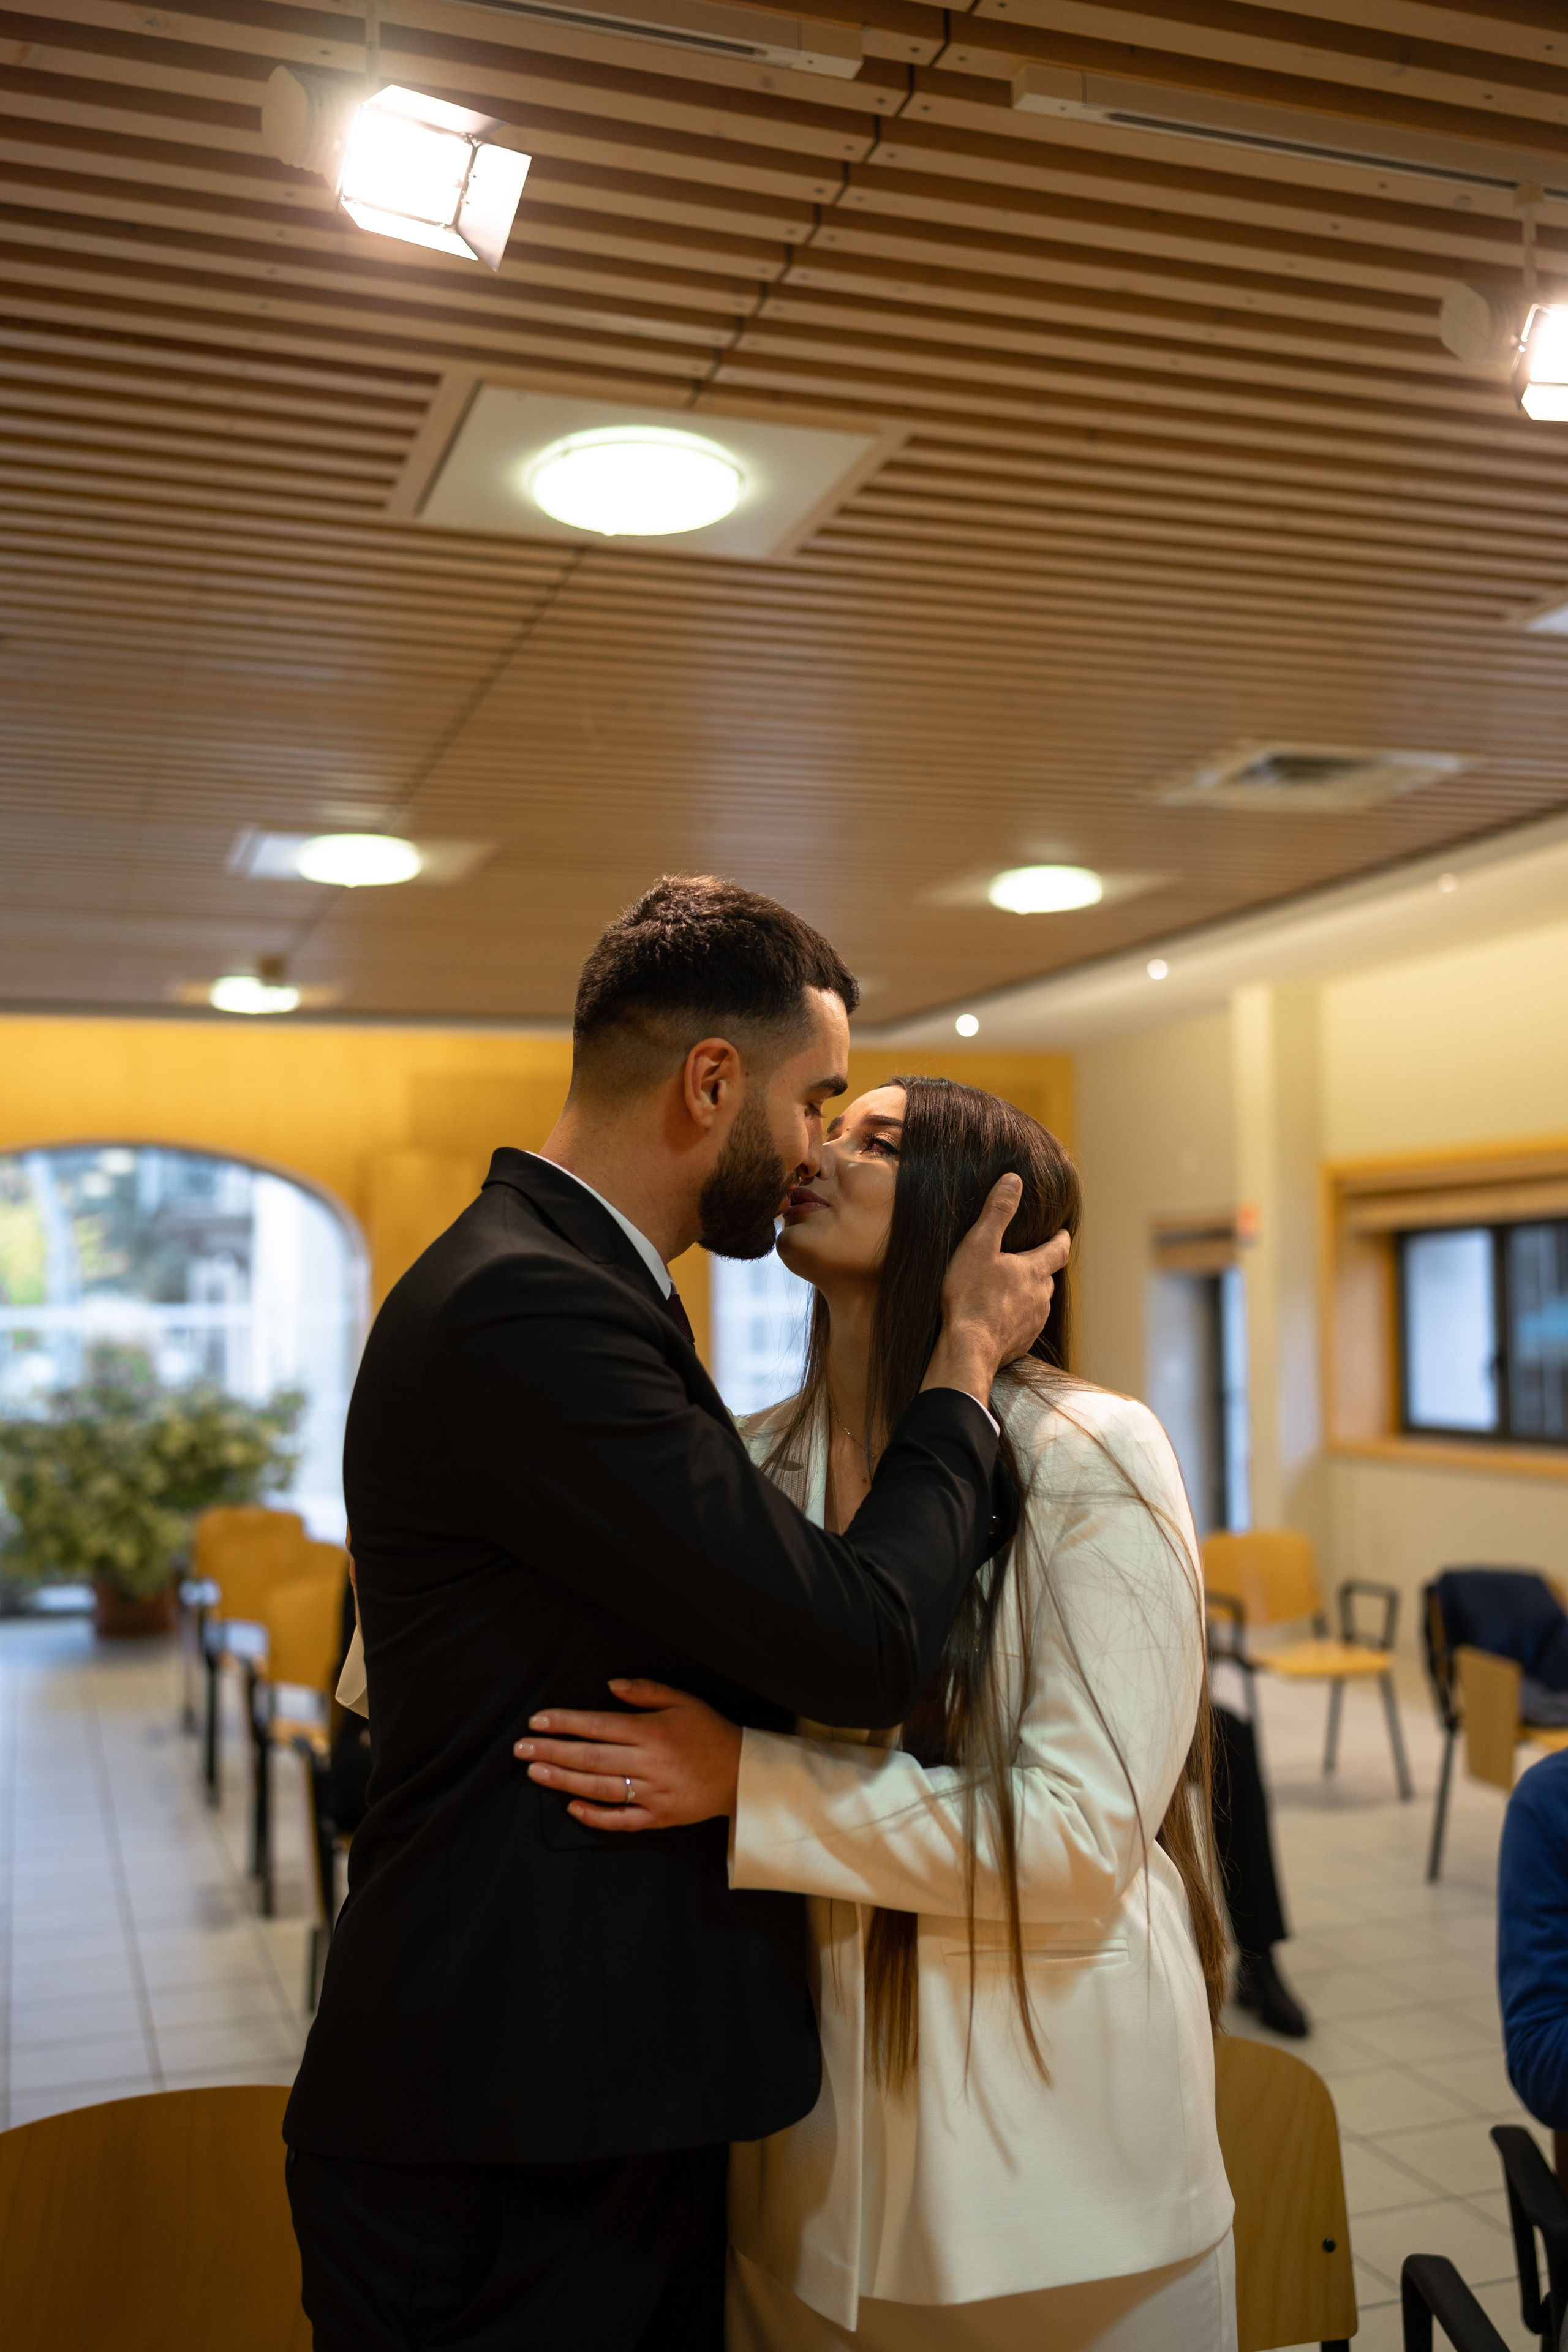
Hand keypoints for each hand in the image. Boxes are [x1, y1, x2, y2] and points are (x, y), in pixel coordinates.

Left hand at [515, 1679, 742, 1832]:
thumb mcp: (683, 1700)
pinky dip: (595, 1816)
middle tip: (520, 1749)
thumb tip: (609, 1685)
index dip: (564, 1723)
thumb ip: (645, 1691)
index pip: (598, 1725)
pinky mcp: (658, 1818)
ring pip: (599, 1788)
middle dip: (552, 1752)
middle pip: (590, 1757)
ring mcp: (652, 1793)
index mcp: (652, 1732)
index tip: (537, 1721)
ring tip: (535, 1773)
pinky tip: (571, 1807)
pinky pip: (620, 1820)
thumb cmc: (709, 1732)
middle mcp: (649, 1763)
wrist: (743, 1774)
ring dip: (563, 1781)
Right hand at [921, 1174, 1071, 1402]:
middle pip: (1048, 1277)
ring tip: (1010, 1290)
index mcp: (1034, 1270)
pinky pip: (1024, 1325)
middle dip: (1041, 1267)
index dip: (1060, 1239)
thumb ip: (997, 1212)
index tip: (1061, 1232)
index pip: (1058, 1250)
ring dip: (1028, 1294)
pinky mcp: (1021, 1343)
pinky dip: (1016, 1318)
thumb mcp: (979, 1246)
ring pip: (1037, 1302)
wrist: (967, 1349)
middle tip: (1029, 1259)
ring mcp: (1033, 1323)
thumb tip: (1014, 1180)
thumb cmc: (970, 1296)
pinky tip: (999, 1318)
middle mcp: (1041, 1297)